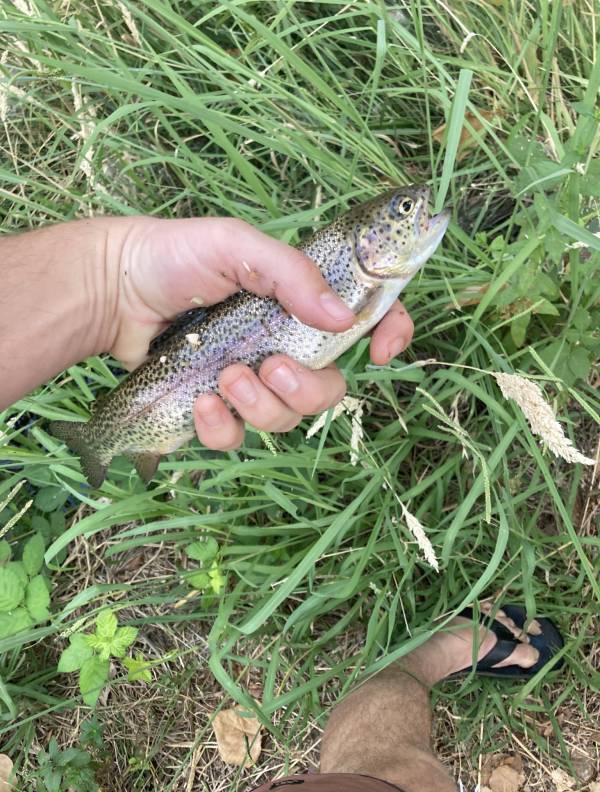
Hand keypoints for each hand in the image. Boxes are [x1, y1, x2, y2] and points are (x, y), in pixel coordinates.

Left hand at [104, 216, 414, 449]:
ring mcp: (249, 379)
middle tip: (271, 368)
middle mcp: (282, 345)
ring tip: (225, 378)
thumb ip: (292, 274)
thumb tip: (342, 317)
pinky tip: (202, 403)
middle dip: (307, 389)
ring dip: (263, 406)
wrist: (112, 290)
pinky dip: (223, 427)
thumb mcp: (236, 245)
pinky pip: (237, 437)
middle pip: (329, 388)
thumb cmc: (173, 256)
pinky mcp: (215, 407)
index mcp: (297, 303)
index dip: (388, 335)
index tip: (379, 352)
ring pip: (286, 419)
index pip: (365, 320)